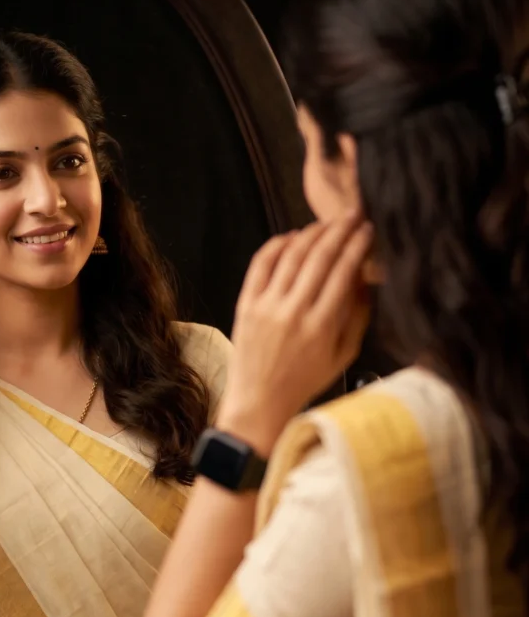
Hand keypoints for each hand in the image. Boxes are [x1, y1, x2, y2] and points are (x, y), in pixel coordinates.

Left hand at [217, 214, 373, 455]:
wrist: (258, 401)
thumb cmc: (304, 382)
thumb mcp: (342, 356)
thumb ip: (357, 318)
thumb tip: (365, 280)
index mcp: (320, 326)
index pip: (344, 272)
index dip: (358, 245)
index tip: (369, 230)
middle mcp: (293, 312)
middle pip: (320, 257)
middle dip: (340, 230)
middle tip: (353, 215)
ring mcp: (266, 306)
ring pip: (292, 255)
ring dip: (312, 232)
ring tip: (327, 223)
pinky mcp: (246, 304)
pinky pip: (261, 264)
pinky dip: (277, 244)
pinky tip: (293, 236)